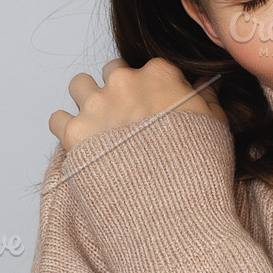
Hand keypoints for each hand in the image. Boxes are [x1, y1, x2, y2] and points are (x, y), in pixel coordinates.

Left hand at [48, 57, 226, 151]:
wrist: (171, 204)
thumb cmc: (196, 167)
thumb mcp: (215, 125)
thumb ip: (206, 99)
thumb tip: (203, 86)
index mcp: (159, 75)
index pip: (148, 68)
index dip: (150, 88)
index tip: (153, 107)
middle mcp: (123, 83)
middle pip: (112, 72)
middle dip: (117, 90)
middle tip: (126, 117)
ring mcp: (96, 106)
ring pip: (79, 85)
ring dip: (87, 100)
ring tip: (99, 124)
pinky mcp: (74, 134)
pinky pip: (57, 118)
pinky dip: (66, 128)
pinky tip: (81, 142)